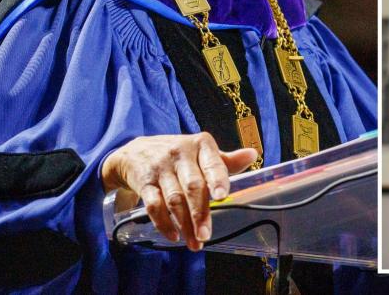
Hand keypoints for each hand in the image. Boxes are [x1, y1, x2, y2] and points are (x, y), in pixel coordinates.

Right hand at [101, 132, 257, 250]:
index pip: (211, 162)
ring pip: (174, 199)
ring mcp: (160, 168)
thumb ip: (225, 160)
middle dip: (199, 213)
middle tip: (206, 235)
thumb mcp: (201, 151)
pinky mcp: (145, 183)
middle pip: (192, 186)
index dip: (217, 178)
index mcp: (199, 145)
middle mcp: (179, 154)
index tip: (222, 195)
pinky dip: (163, 223)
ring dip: (184, 224)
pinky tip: (174, 236)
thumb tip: (252, 155)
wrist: (136, 152)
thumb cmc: (179, 155)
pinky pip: (154, 206)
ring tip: (195, 243)